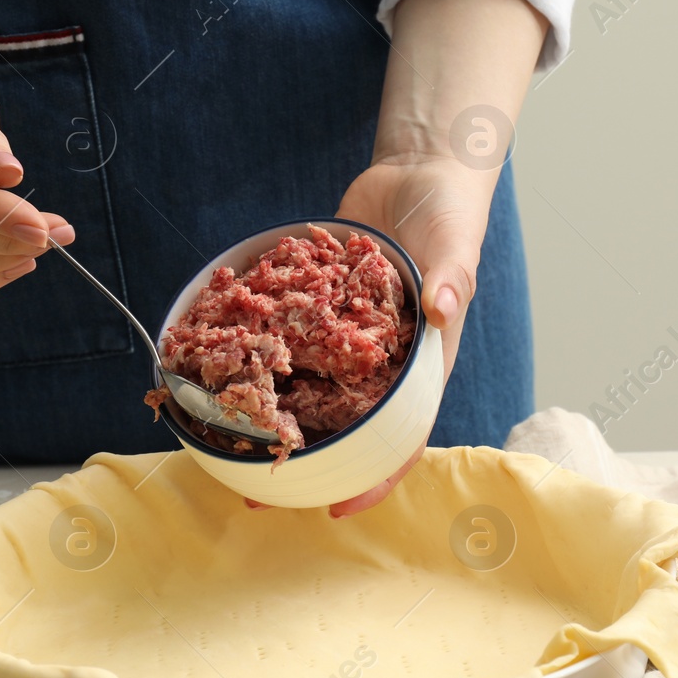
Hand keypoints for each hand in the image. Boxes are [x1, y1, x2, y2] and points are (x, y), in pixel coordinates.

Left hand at [241, 153, 498, 516]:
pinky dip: (260, 349)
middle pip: (343, 424)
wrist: (419, 168)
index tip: (338, 509)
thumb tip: (443, 310)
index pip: (401, 435)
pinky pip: (288, 332)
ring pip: (307, 384)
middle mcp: (379, 357)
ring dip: (272, 413)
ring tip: (227, 443)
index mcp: (420, 361)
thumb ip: (450, 280)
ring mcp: (345, 332)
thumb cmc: (450, 213)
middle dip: (306, 460)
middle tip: (255, 492)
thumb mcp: (455, 246)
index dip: (374, 477)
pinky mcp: (320, 302)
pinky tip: (222, 364)